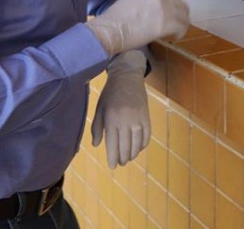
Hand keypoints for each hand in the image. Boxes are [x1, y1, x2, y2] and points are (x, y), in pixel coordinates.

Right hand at [87, 0, 189, 56]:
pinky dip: (180, 33)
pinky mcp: (167, 24)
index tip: (170, 15)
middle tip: (176, 25)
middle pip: (180, 5)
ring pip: (184, 16)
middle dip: (180, 14)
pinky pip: (182, 27)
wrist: (111, 30)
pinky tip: (174, 37)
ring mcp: (164, 10)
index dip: (173, 6)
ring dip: (182, 24)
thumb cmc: (114, 17)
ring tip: (175, 33)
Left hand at [91, 50, 149, 168]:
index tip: (112, 166)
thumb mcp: (100, 108)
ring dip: (133, 153)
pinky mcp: (146, 115)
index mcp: (111, 119)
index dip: (113, 157)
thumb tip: (96, 145)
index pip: (112, 144)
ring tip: (129, 158)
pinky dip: (143, 144)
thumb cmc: (110, 94)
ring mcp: (137, 118)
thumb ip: (97, 127)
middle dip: (123, 158)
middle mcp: (125, 120)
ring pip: (137, 142)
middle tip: (121, 163)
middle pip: (126, 146)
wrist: (127, 77)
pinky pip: (147, 134)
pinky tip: (139, 148)